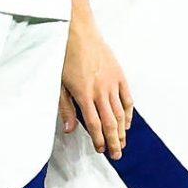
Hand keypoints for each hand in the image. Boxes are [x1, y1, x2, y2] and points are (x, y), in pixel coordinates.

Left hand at [60, 15, 131, 155]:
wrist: (78, 32)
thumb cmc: (65, 57)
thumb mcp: (59, 83)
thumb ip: (65, 108)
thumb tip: (70, 130)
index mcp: (84, 94)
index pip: (94, 124)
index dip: (99, 139)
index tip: (101, 150)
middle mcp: (100, 91)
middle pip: (110, 122)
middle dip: (114, 141)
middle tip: (116, 155)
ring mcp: (112, 83)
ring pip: (120, 112)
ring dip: (122, 131)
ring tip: (123, 143)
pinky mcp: (120, 75)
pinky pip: (127, 98)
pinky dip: (129, 112)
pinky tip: (127, 123)